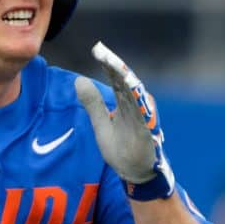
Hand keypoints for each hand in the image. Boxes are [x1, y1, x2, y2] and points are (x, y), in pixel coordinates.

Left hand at [74, 41, 174, 200]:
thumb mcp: (101, 125)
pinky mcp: (146, 132)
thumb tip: (78, 80)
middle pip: (125, 82)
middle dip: (114, 66)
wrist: (135, 174)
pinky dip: (136, 100)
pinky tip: (129, 88)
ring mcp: (142, 118)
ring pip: (134, 94)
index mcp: (125, 103)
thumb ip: (93, 104)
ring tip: (113, 64)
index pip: (115, 80)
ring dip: (124, 78)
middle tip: (101, 50)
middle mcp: (136, 107)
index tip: (97, 49)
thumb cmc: (121, 149)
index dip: (107, 65)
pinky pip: (141, 114)